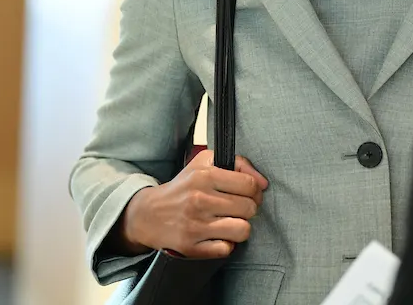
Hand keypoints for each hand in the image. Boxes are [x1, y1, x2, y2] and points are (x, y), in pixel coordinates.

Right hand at [115, 151, 268, 258]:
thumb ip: (237, 163)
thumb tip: (263, 183)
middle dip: (248, 209)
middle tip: (237, 208)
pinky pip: (226, 249)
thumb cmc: (183, 187)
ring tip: (230, 222)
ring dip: (240, 227)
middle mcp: (199, 199)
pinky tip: (217, 235)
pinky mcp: (191, 247)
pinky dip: (226, 244)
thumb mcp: (204, 163)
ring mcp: (195, 225)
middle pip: (249, 208)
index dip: (255, 191)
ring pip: (243, 230)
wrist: (149, 213)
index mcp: (204, 175)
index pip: (249, 184)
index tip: (249, 194)